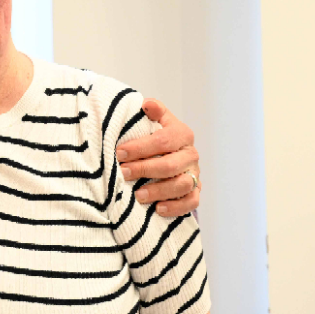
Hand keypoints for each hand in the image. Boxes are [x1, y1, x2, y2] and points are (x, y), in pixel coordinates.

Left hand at [115, 98, 199, 216]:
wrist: (172, 154)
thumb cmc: (158, 137)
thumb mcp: (156, 120)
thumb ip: (154, 110)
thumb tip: (147, 104)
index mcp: (182, 134)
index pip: (163, 140)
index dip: (140, 147)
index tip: (119, 153)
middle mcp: (191, 154)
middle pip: (171, 165)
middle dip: (145, 169)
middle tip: (123, 173)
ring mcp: (194, 174)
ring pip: (182, 185)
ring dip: (159, 191)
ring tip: (138, 195)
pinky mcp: (195, 191)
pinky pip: (191, 202)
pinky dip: (176, 207)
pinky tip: (158, 209)